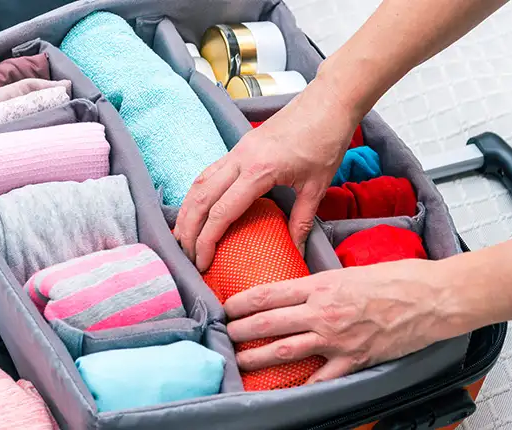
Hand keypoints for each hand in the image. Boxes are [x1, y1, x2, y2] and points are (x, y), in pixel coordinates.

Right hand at [174, 81, 358, 271]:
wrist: (328, 101)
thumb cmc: (326, 140)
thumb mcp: (317, 186)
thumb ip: (302, 221)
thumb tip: (295, 251)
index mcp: (259, 171)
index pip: (221, 212)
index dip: (207, 240)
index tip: (203, 262)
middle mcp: (240, 159)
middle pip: (201, 198)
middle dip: (188, 230)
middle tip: (186, 256)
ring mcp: (238, 150)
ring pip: (199, 183)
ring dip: (187, 211)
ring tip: (183, 237)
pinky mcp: (241, 146)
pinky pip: (210, 172)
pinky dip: (198, 194)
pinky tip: (197, 209)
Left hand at [224, 259, 469, 382]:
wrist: (432, 297)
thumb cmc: (398, 278)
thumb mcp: (353, 271)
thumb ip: (324, 284)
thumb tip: (302, 291)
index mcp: (321, 285)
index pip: (270, 293)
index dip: (242, 302)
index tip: (227, 307)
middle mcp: (323, 312)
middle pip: (268, 323)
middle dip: (241, 330)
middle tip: (225, 334)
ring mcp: (337, 339)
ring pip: (285, 350)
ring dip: (257, 358)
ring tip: (241, 361)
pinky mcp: (354, 360)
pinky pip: (322, 378)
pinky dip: (303, 386)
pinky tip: (286, 390)